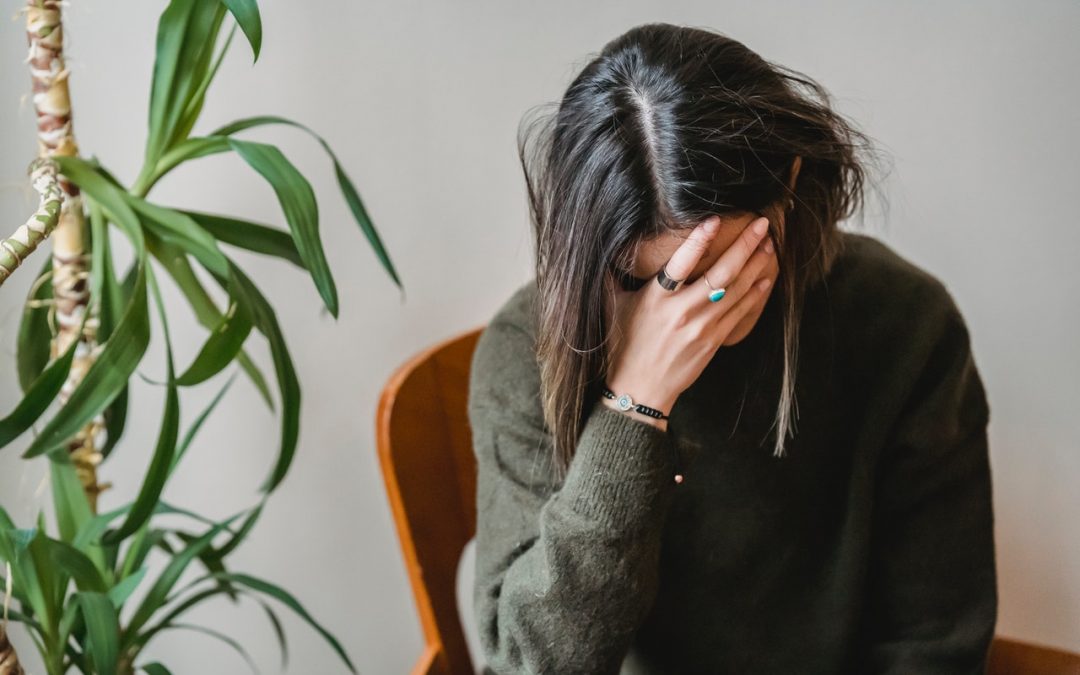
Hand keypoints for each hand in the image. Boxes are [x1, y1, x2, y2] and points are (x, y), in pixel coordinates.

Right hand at [602, 215, 775, 425]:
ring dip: (755, 265)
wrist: (640, 389)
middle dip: (744, 246)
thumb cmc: (623, 346)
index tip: (714, 219)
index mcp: (656, 299)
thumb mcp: (611, 307)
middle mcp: (682, 311)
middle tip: (762, 224)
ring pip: (736, 290)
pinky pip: (739, 312)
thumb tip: (605, 246)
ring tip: (768, 244)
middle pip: (721, 273)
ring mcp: (701, 327)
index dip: (698, 240)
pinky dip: (754, 293)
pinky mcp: (713, 341)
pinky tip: (765, 277)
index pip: (680, 263)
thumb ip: (611, 276)